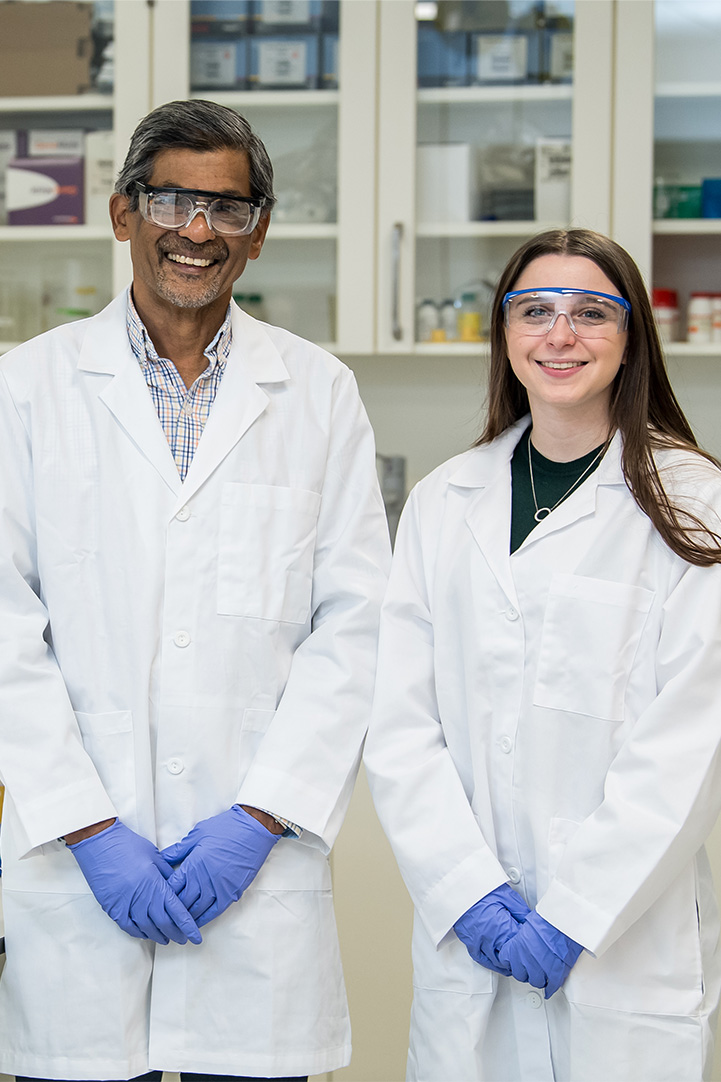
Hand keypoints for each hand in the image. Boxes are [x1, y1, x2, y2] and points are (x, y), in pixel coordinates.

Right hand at [69, 819, 201, 945]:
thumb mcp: (154, 855)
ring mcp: (126, 905)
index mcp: (155, 884)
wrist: (99, 843)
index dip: (188, 926)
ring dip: (159, 935)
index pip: (176, 911)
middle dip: (176, 933)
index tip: (196, 936)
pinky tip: (146, 934)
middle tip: (184, 938)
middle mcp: (142, 898)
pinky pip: (128, 927)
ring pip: (147, 928)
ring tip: (167, 938)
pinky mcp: (112, 908)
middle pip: (164, 923)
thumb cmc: (128, 845)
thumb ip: (167, 873)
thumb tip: (177, 886)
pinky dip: (139, 933)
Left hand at [161, 804, 279, 926]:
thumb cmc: (225, 828)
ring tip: (174, 924)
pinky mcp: (231, 893)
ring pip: (196, 910)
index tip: (155, 899)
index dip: (161, 895)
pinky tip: (195, 923)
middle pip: (181, 902)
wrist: (253, 829)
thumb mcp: (197, 834)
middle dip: (170, 910)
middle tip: (160, 917)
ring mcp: (218, 888)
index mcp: (193, 865)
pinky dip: (203, 919)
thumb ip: (178, 850)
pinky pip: (213, 912)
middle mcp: (203, 880)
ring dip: (184, 918)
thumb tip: (161, 858)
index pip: (171, 888)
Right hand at [454, 884, 530, 975]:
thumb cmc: (481, 889)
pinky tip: (499, 965)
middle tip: (528, 956)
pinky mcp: (470, 942)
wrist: (459, 887)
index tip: (534, 945)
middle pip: (509, 955)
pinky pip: (482, 959)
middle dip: (519, 957)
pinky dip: (492, 964)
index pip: (520, 944)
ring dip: (507, 963)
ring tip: (517, 963)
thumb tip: (531, 921)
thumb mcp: (506, 895)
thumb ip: (520, 911)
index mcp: (501, 926)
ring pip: (497, 961)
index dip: (528, 946)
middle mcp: (490, 938)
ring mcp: (479, 942)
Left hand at [497, 910, 582, 997]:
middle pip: (520, 975)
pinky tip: (550, 987)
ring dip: (539, 978)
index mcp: (516, 947)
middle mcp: (525, 960)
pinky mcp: (555, 974)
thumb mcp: (527, 925)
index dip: (512, 961)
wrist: (562, 923)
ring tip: (542, 974)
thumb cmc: (547, 919)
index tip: (514, 960)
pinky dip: (551, 987)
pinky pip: (551, 986)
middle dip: (525, 972)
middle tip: (530, 968)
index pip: (506, 961)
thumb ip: (524, 939)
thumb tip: (525, 941)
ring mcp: (540, 968)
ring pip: (536, 981)